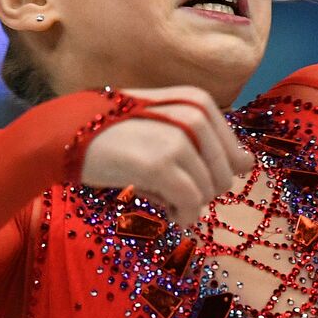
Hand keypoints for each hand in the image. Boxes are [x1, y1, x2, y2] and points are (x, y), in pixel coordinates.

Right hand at [79, 85, 254, 226]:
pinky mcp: (160, 164)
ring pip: (208, 192)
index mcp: (198, 101)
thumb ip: (208, 142)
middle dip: (203, 191)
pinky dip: (183, 216)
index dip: (214, 173)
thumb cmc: (118, 131)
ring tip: (161, 195)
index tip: (188, 175)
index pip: (234, 152)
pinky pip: (190, 203)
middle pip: (225, 175)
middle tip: (171, 189)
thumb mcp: (167, 125)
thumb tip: (248, 164)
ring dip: (188, 204)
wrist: (68, 132)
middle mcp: (194, 115)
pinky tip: (168, 214)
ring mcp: (178, 139)